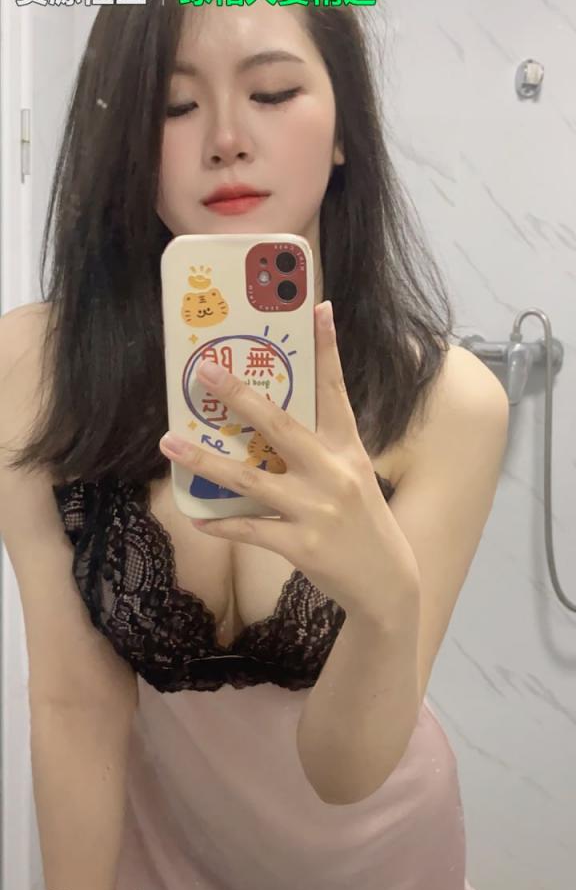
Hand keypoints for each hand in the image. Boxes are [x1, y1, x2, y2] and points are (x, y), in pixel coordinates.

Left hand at [159, 301, 418, 618]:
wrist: (387, 581)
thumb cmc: (364, 522)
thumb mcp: (354, 475)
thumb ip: (322, 449)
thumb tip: (273, 424)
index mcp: (348, 450)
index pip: (335, 391)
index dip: (327, 349)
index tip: (318, 308)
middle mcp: (332, 473)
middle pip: (279, 425)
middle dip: (239, 395)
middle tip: (206, 370)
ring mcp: (315, 509)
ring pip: (250, 478)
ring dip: (205, 460)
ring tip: (170, 444)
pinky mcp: (302, 545)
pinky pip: (249, 529)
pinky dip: (221, 523)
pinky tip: (197, 518)